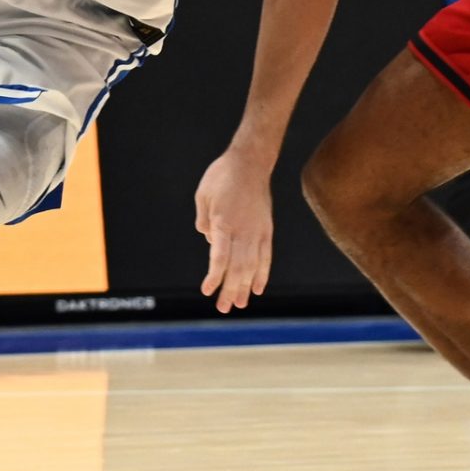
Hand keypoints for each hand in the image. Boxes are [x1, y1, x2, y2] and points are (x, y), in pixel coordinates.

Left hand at [194, 151, 273, 312]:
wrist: (250, 162)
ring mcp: (257, 231)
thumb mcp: (203, 196)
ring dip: (245, 287)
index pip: (220, 256)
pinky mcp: (266, 229)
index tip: (208, 291)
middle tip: (223, 308)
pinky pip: (265, 256)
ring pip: (252, 265)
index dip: (215, 276)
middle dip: (230, 289)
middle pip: (237, 267)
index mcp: (224, 222)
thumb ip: (204, 221)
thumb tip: (210, 242)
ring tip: (239, 304)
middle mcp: (243, 230)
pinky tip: (257, 288)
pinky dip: (262, 274)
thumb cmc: (222, 177)